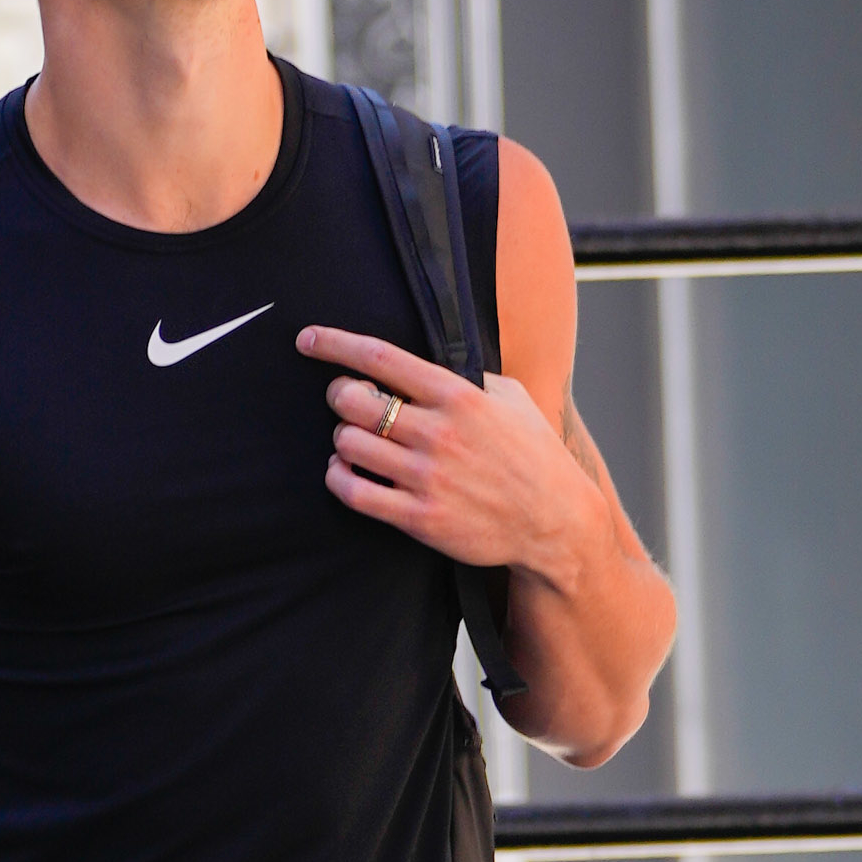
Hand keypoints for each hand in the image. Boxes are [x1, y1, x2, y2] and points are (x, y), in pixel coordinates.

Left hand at [302, 322, 601, 588]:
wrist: (555, 522)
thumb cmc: (534, 456)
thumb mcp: (511, 399)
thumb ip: (469, 378)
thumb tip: (429, 365)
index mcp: (457, 395)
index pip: (380, 358)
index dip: (334, 344)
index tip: (307, 340)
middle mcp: (438, 432)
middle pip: (352, 402)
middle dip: (338, 397)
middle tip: (345, 402)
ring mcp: (426, 476)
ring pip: (347, 446)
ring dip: (340, 441)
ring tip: (352, 443)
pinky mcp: (419, 517)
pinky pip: (354, 492)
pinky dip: (338, 478)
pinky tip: (344, 473)